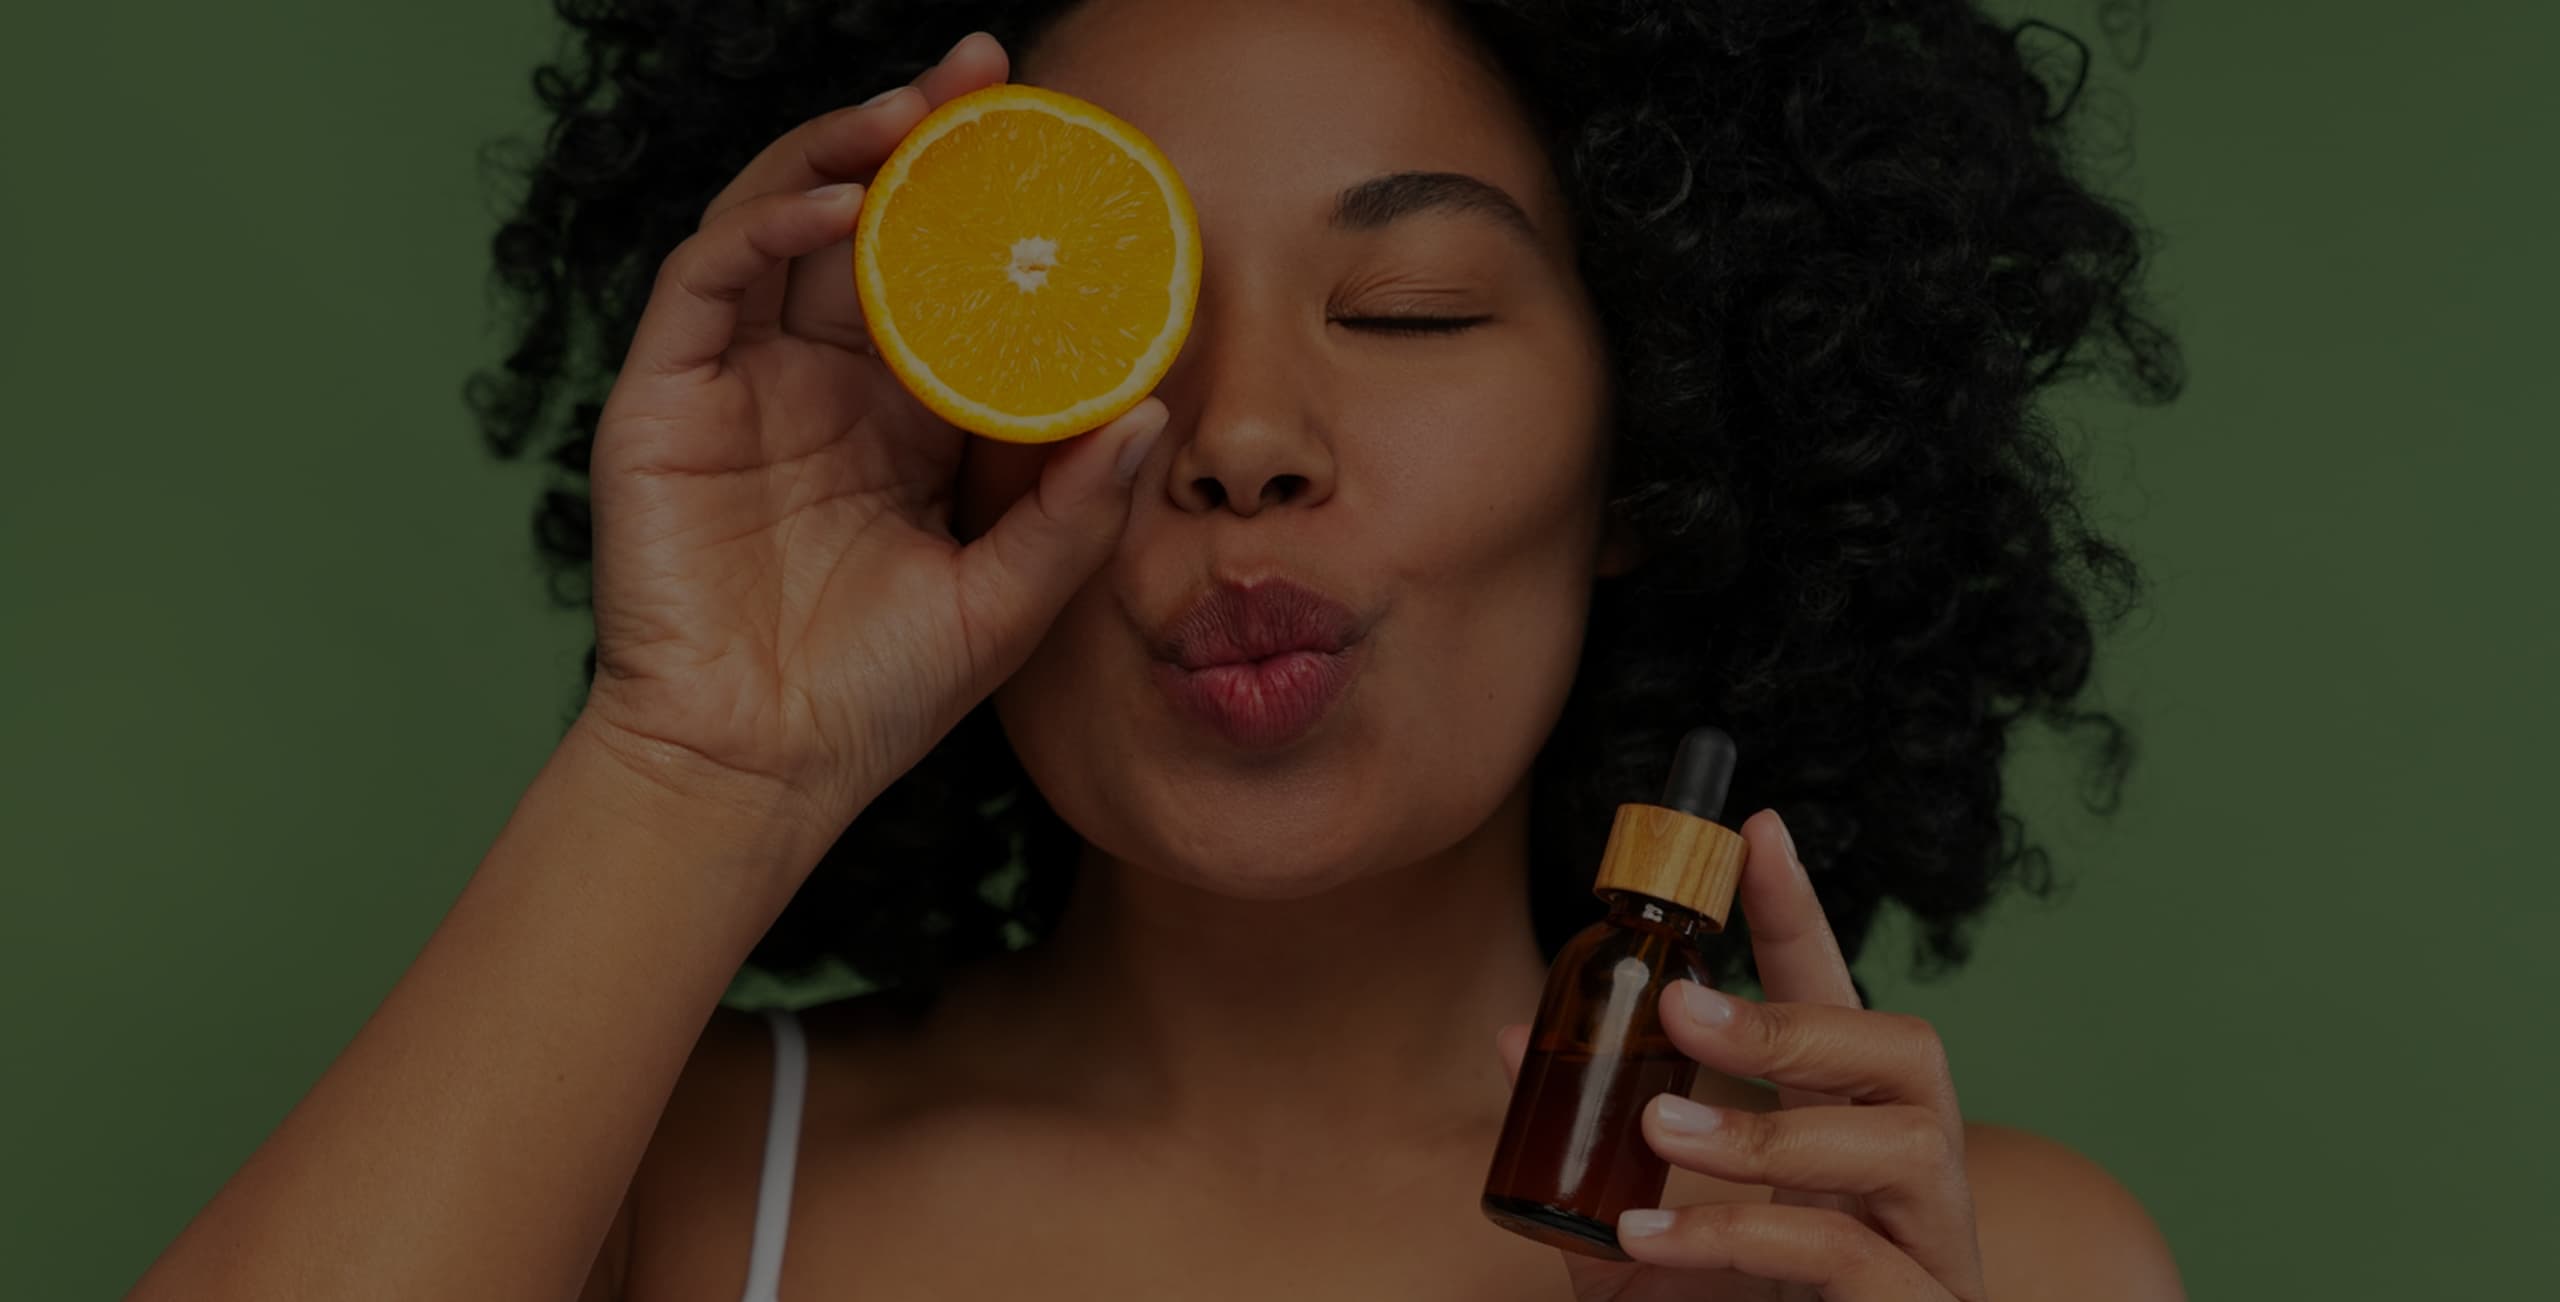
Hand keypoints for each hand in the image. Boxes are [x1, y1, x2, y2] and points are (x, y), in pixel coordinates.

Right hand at [575, 31, 1169, 834]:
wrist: (757, 773)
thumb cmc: (873, 699)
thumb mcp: (1006, 598)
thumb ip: (1076, 510)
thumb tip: (1153, 410)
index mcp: (897, 416)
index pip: (945, 278)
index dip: (988, 205)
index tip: (1060, 142)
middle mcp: (816, 380)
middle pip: (865, 222)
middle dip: (918, 138)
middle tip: (985, 74)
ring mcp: (735, 382)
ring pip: (779, 221)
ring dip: (840, 152)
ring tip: (914, 117)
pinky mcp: (663, 398)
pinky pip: (710, 278)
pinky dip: (765, 225)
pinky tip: (837, 202)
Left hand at [1496, 808, 1987, 1300]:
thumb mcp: (1648, 1229)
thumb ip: (1598, 1147)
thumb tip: (1510, 1041)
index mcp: (1849, 1129)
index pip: (1839, 996)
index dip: (1799, 912)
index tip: (1752, 827)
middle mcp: (1909, 1172)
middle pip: (1905, 1048)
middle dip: (1792, 1017)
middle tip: (1680, 1005)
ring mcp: (1932, 1247)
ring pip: (1896, 1141)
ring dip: (1768, 1126)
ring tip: (1659, 1129)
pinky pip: (1852, 1255)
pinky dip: (1746, 1234)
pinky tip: (1656, 1233)